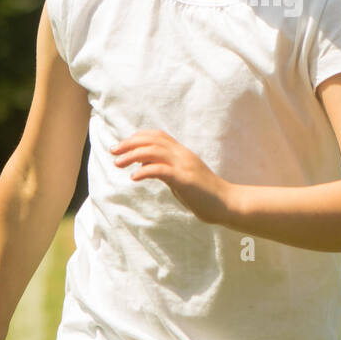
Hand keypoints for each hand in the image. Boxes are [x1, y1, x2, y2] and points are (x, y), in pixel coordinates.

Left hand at [110, 130, 231, 224]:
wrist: (227, 203)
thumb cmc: (203, 194)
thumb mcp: (179, 179)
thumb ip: (163, 170)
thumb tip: (143, 165)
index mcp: (182, 153)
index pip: (157, 135)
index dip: (137, 137)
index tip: (122, 145)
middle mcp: (182, 155)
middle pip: (152, 140)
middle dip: (129, 143)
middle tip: (113, 151)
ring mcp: (184, 166)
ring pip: (153, 151)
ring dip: (132, 155)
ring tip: (117, 163)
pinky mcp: (184, 179)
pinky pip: (161, 170)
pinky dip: (145, 171)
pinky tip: (134, 177)